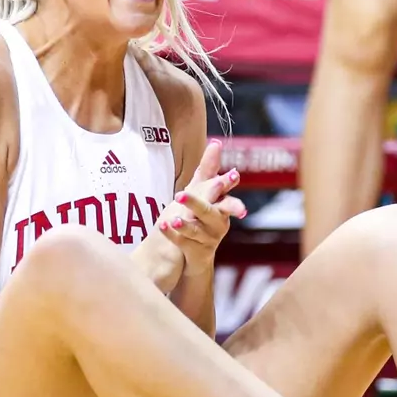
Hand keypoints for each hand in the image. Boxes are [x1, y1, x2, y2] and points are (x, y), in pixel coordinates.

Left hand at [157, 139, 245, 274]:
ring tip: (174, 218)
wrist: (196, 254)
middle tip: (181, 194)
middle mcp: (218, 222)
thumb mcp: (204, 191)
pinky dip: (173, 235)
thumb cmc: (202, 216)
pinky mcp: (196, 251)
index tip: (232, 175)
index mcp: (221, 205)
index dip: (227, 184)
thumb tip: (216, 143)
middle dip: (198, 203)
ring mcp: (208, 239)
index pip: (224, 192)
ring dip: (185, 224)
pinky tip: (163, 225)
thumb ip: (209, 169)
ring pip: (196, 230)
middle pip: (209, 212)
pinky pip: (184, 243)